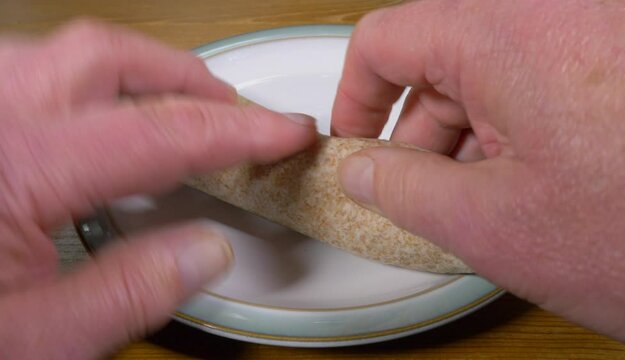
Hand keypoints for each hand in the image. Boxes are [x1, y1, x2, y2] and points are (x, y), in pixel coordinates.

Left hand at [0, 20, 315, 357]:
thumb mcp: (38, 343)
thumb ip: (133, 292)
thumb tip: (210, 249)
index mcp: (12, 167)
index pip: (156, 134)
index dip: (235, 131)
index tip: (285, 131)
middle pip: (103, 55)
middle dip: (185, 77)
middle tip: (234, 112)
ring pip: (62, 53)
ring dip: (135, 74)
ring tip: (180, 109)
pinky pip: (28, 75)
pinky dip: (84, 87)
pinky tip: (102, 123)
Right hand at [333, 0, 624, 342]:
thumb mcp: (495, 225)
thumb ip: (403, 192)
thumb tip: (362, 171)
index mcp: (507, 32)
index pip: (386, 40)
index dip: (355, 97)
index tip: (356, 143)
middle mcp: (556, 10)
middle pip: (442, 57)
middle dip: (420, 130)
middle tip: (422, 192)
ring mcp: (599, 27)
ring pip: (495, 71)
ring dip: (474, 136)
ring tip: (490, 202)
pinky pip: (545, 79)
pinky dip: (524, 128)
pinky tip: (539, 183)